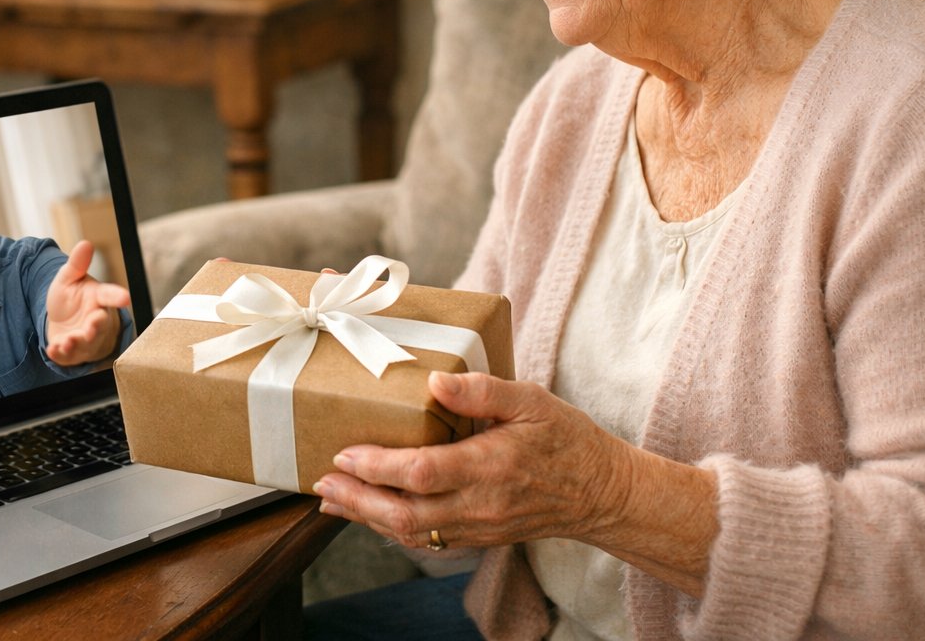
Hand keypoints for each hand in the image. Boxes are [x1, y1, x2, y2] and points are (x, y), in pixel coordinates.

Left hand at [44, 240, 130, 364]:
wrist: (62, 322)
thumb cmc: (71, 299)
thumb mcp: (69, 279)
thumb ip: (77, 264)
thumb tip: (86, 243)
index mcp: (98, 299)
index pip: (109, 296)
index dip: (117, 297)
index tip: (125, 297)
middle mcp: (96, 320)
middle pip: (101, 325)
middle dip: (97, 326)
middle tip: (93, 323)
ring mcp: (86, 339)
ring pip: (87, 344)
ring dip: (78, 343)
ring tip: (67, 341)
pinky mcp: (73, 353)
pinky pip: (69, 356)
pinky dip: (61, 355)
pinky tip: (53, 349)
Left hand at [311, 372, 716, 596]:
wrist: (603, 493)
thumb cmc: (566, 438)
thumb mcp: (532, 400)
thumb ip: (483, 390)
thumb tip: (435, 382)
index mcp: (491, 465)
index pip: (423, 472)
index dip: (378, 467)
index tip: (344, 454)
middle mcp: (481, 504)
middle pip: (407, 514)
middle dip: (358, 501)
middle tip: (321, 485)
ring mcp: (479, 527)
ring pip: (413, 534)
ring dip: (367, 518)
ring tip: (331, 501)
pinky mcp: (479, 537)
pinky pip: (428, 541)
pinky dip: (392, 530)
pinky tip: (369, 516)